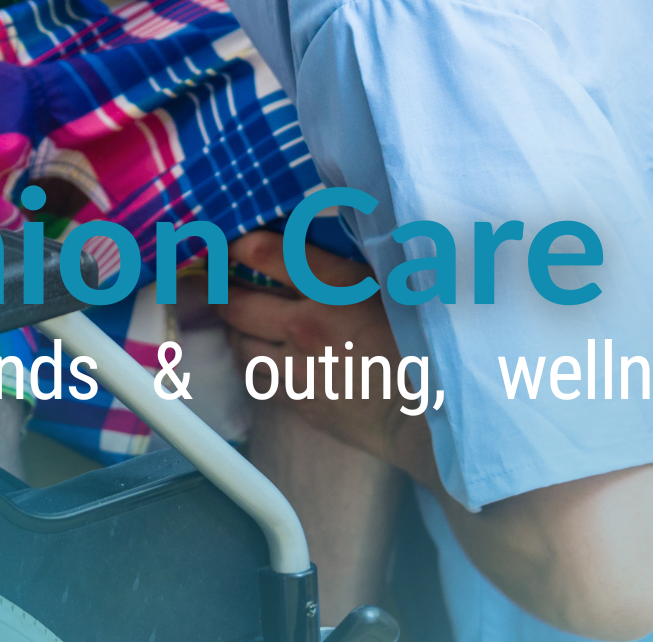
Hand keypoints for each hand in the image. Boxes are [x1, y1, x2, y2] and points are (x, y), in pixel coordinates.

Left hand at [224, 231, 436, 483]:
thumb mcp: (393, 284)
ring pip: (240, 345)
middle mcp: (303, 326)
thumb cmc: (422, 340)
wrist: (433, 415)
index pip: (262, 253)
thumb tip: (322, 237)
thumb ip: (352, 262)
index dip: (237, 244)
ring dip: (235, 329)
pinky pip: (260, 380)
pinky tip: (262, 357)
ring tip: (238, 320)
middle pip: (236, 302)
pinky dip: (255, 364)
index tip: (230, 242)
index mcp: (330, 289)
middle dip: (221, 289)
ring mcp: (297, 370)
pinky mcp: (299, 404)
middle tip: (219, 281)